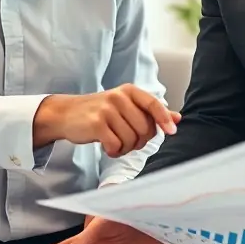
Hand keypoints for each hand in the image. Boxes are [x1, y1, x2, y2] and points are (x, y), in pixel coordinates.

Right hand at [34, 85, 180, 157]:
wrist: (67, 114)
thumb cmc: (100, 112)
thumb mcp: (126, 106)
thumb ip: (151, 112)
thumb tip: (177, 118)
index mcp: (129, 91)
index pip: (153, 104)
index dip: (164, 119)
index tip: (172, 132)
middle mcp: (118, 97)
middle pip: (144, 128)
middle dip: (139, 141)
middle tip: (127, 140)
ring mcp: (107, 110)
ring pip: (131, 139)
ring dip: (125, 148)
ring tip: (115, 142)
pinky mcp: (96, 124)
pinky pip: (116, 146)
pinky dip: (114, 151)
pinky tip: (107, 147)